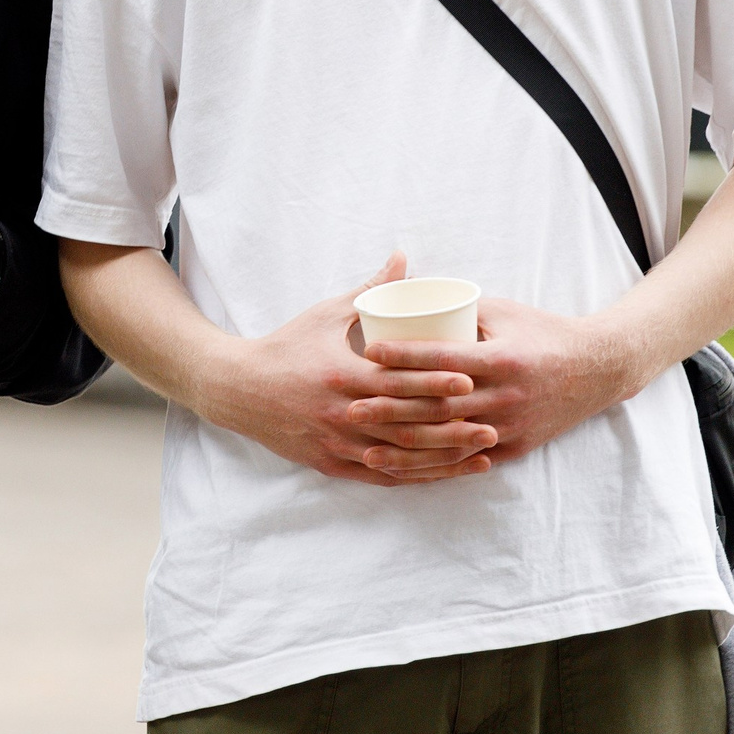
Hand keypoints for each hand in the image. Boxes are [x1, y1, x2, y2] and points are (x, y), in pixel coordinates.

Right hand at [196, 252, 494, 485]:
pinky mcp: (332, 464)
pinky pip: (381, 475)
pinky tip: (443, 473)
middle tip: (493, 422)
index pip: (397, 380)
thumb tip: (404, 258)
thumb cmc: (287, 346)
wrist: (240, 389)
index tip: (470, 379)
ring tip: (481, 453)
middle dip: (452, 426)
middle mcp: (342, 413)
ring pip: (399, 456)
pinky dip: (415, 475)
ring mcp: (337, 443)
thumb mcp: (325, 314)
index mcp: (342, 374)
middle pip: (406, 423)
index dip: (435, 381)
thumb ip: (370, 289)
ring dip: (443, 457)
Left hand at [361, 297, 648, 464]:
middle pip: (437, 406)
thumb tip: (409, 295)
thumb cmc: (542, 332)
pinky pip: (466, 462)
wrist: (596, 370)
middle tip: (349, 404)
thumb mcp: (503, 312)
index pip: (443, 359)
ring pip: (448, 441)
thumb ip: (458, 309)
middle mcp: (504, 396)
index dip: (404, 357)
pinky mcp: (513, 448)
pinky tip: (403, 469)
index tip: (367, 353)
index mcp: (500, 359)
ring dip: (403, 447)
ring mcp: (508, 427)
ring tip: (364, 446)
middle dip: (390, 407)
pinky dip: (432, 466)